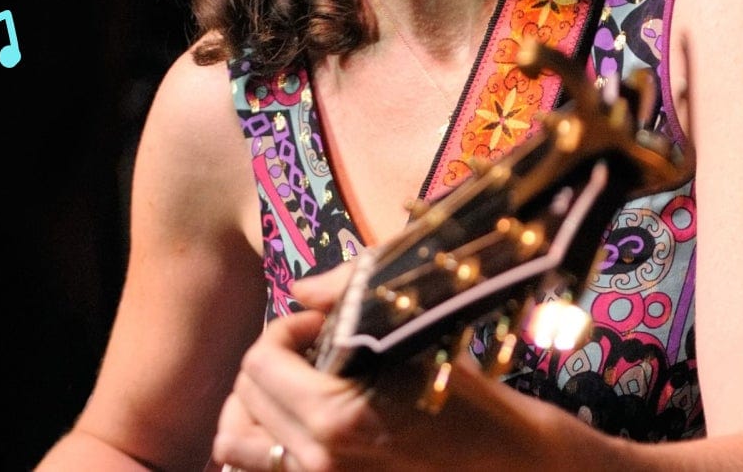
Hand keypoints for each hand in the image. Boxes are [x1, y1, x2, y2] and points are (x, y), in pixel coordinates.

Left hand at [209, 266, 566, 470]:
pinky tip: (295, 422)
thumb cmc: (465, 396)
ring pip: (237, 447)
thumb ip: (349, 300)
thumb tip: (300, 288)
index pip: (260, 362)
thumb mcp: (411, 338)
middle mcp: (315, 461)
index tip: (318, 324)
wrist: (505, 463)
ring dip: (252, 408)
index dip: (283, 330)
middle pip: (243, 401)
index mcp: (332, 418)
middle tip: (306, 349)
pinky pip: (264, 470)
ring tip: (288, 387)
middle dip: (268, 361)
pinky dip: (265, 443)